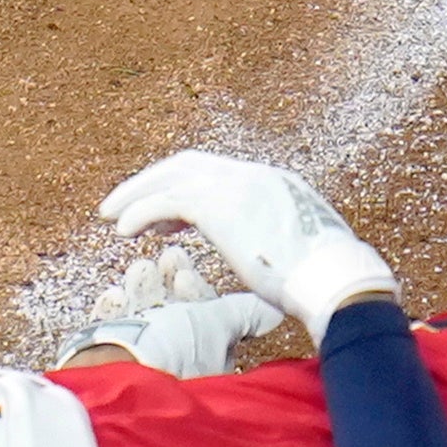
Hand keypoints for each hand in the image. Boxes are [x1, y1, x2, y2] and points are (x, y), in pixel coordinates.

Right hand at [52, 237, 274, 376]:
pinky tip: (116, 296)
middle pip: (173, 318)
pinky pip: (113, 332)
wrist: (116, 368)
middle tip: (166, 260)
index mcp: (206, 363)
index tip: (185, 271)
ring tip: (142, 270)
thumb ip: (243, 313)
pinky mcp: (108, 362)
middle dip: (168, 284)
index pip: (206, 323)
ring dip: (144, 289)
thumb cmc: (171, 349)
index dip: (197, 292)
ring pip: (143, 320)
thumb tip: (276, 310)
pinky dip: (116, 310)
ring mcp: (140, 365)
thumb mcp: (217, 324)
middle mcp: (176, 368)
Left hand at [100, 150, 398, 341]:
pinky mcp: (220, 207)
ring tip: (111, 216)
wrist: (335, 281)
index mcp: (274, 183)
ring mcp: (238, 186)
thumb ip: (279, 248)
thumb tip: (276, 267)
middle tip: (123, 204)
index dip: (184, 188)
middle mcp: (255, 176)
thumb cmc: (325, 282)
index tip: (166, 215)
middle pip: (188, 164)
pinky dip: (141, 212)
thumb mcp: (300, 256)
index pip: (217, 173)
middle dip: (152, 181)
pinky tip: (125, 230)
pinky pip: (167, 202)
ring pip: (172, 177)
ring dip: (137, 194)